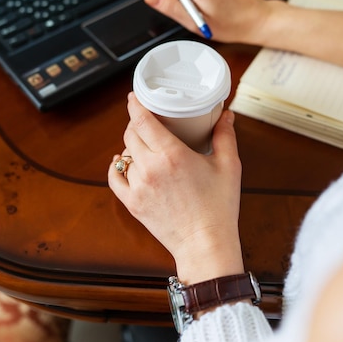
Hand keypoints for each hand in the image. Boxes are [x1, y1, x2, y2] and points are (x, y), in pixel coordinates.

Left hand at [108, 93, 243, 283]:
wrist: (205, 244)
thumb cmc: (219, 208)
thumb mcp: (228, 166)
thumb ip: (225, 136)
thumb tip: (226, 115)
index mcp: (172, 155)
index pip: (142, 121)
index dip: (134, 104)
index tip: (134, 96)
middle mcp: (151, 168)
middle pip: (131, 134)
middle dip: (136, 124)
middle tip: (146, 121)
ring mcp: (138, 186)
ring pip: (125, 155)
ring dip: (132, 146)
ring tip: (145, 145)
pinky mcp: (132, 203)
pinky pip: (115, 178)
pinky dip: (116, 167)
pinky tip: (122, 162)